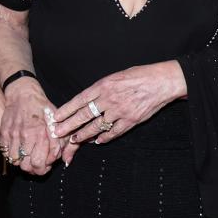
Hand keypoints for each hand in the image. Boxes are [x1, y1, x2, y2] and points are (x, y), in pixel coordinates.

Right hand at [0, 77, 62, 175]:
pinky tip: (20, 149)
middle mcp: (25, 135)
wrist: (22, 93)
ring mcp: (12, 134)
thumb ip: (61, 142)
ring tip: (28, 157)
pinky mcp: (4, 132)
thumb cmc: (42, 107)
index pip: (39, 163)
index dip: (45, 168)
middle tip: (38, 163)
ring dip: (22, 162)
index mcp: (40, 133)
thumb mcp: (56, 122)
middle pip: (27, 166)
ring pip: (15, 161)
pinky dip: (12, 155)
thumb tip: (64, 159)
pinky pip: (5, 153)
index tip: (48, 163)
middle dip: (34, 169)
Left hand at [52, 61, 186, 165]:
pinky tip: (97, 141)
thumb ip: (101, 88)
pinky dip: (105, 137)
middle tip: (58, 133)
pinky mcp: (131, 120)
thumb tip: (88, 99)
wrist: (161, 81)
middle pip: (85, 115)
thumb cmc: (138, 76)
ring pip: (97, 126)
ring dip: (84, 134)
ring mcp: (120, 111)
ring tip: (75, 139)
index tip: (56, 117)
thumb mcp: (115, 76)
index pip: (79, 100)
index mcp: (103, 85)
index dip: (66, 110)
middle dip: (69, 125)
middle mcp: (109, 99)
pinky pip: (114, 132)